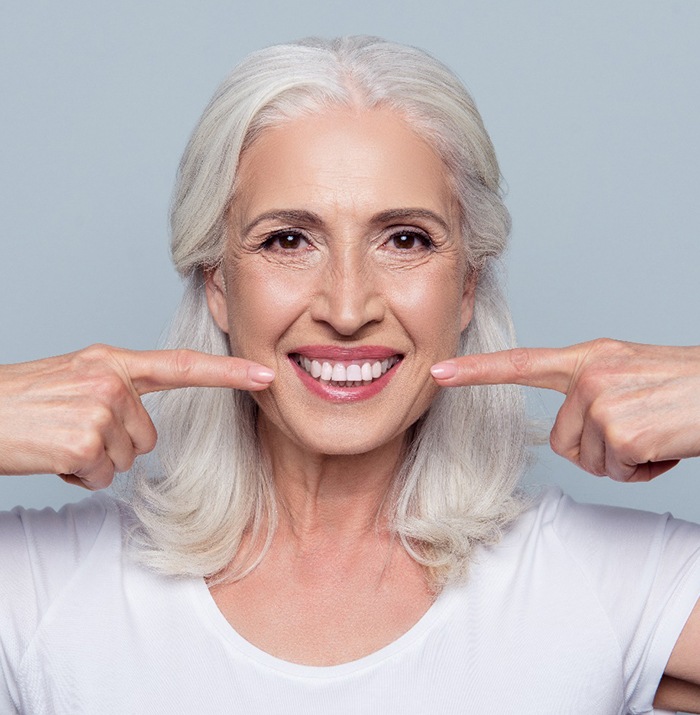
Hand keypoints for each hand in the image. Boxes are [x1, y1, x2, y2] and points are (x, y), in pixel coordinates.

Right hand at [0, 344, 273, 488]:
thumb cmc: (23, 401)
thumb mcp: (74, 377)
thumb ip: (118, 388)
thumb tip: (144, 426)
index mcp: (111, 362)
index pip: (182, 366)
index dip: (228, 372)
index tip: (265, 375)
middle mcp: (111, 380)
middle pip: (149, 436)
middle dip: (115, 444)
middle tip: (72, 429)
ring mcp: (99, 410)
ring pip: (126, 459)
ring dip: (93, 460)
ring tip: (58, 438)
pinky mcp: (84, 442)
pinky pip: (100, 477)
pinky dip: (76, 476)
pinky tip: (52, 455)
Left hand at [431, 339, 699, 481]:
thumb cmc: (688, 389)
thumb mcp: (632, 375)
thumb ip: (592, 393)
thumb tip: (570, 433)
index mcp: (590, 358)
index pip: (522, 364)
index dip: (477, 372)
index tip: (438, 373)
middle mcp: (590, 374)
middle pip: (562, 442)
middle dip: (600, 451)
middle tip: (642, 432)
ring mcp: (603, 400)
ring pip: (589, 461)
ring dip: (626, 461)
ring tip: (658, 434)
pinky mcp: (621, 429)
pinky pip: (617, 471)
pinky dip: (645, 470)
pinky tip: (667, 445)